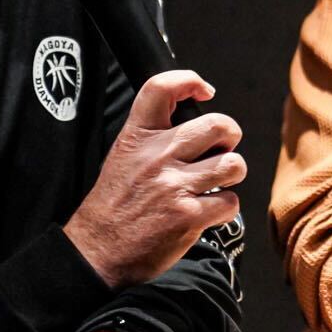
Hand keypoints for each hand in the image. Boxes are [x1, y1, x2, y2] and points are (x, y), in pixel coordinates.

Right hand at [64, 70, 244, 287]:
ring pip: (233, 164)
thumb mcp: (123, 156)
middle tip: (219, 151)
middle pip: (219, 125)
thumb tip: (195, 124)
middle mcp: (157, 156)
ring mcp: (174, 186)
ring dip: (231, 174)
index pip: (162, 88)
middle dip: (229, 137)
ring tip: (215, 183)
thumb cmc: (114, 205)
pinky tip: (207, 211)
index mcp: (138, 137)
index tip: (204, 91)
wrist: (98, 250)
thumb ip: (154, 136)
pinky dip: (224, 209)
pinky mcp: (188, 216)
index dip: (190, 81)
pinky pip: (230, 202)